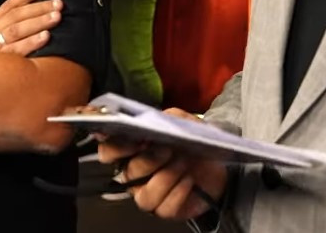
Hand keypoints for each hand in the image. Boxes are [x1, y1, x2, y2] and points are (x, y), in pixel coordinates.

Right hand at [0, 0, 62, 55]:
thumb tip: (25, 25)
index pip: (7, 6)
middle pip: (15, 15)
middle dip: (38, 7)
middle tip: (58, 4)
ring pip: (15, 30)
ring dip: (38, 22)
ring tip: (56, 17)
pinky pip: (14, 51)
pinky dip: (30, 42)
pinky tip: (45, 38)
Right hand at [98, 108, 228, 219]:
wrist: (216, 164)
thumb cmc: (192, 141)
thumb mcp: (181, 121)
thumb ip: (164, 118)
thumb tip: (151, 120)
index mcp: (131, 150)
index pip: (109, 151)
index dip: (116, 146)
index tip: (135, 139)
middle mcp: (134, 174)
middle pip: (128, 172)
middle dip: (148, 160)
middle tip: (167, 149)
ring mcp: (148, 193)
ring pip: (144, 195)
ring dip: (165, 178)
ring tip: (182, 162)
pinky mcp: (165, 209)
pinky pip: (164, 208)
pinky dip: (178, 193)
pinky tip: (189, 180)